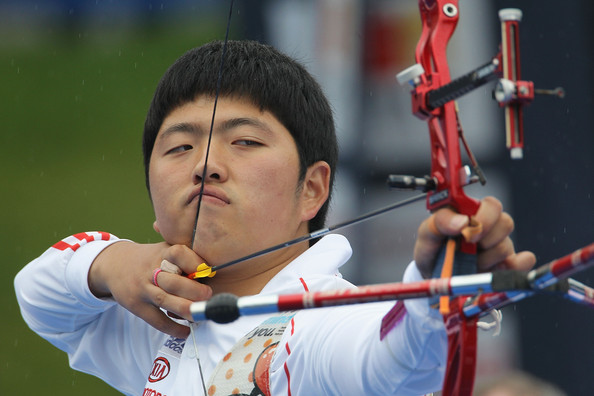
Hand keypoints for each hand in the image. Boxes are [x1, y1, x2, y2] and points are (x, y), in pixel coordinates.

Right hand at [88, 242, 211, 338]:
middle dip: (192, 290)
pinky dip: (172, 328)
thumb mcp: (164, 249)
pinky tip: (185, 331)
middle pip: (172, 280)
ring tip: (201, 315)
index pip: (178, 253)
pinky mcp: (136, 305)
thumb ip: (185, 257)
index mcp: (163, 252)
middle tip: (208, 296)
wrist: (114, 264)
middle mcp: (151, 270)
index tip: (208, 271)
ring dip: (184, 309)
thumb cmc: (151, 259)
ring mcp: (142, 288)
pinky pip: (155, 319)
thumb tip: (213, 272)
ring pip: (164, 300)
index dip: (194, 262)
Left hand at [414, 196, 535, 278]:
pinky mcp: (504, 265)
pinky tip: (502, 268)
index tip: (467, 231)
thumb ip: (440, 221)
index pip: (492, 205)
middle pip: (506, 223)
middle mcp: (489, 227)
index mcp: (472, 213)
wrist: (432, 276)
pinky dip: (516, 266)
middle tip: (470, 245)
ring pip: (506, 246)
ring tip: (469, 262)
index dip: (485, 217)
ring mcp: (497, 246)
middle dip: (487, 237)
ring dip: (485, 258)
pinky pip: (521, 263)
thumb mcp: (427, 232)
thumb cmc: (431, 249)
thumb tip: (462, 221)